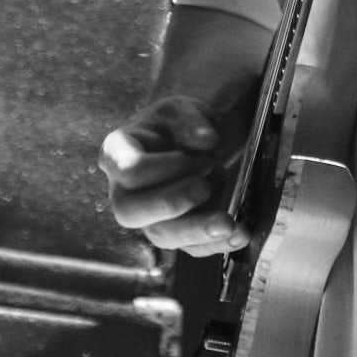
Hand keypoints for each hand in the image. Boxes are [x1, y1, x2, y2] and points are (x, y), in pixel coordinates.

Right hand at [100, 92, 251, 254]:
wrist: (199, 142)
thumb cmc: (180, 123)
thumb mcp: (182, 109)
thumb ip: (190, 120)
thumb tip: (206, 140)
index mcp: (117, 153)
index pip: (129, 169)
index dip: (166, 167)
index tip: (204, 156)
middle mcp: (123, 191)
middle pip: (130, 211)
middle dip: (170, 204)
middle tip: (206, 187)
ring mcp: (147, 217)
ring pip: (160, 235)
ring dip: (196, 232)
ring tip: (229, 224)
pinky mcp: (173, 233)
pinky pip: (188, 248)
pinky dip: (215, 244)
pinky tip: (238, 235)